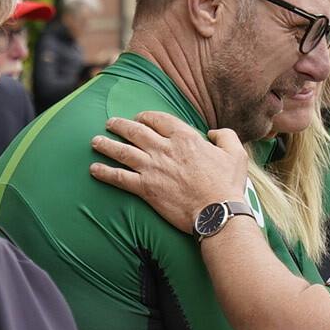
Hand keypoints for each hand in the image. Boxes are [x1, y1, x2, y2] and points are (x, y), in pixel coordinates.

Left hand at [90, 114, 252, 228]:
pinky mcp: (145, 188)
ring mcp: (152, 169)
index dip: (146, 117)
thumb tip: (212, 132)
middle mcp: (165, 149)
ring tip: (95, 141)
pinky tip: (93, 169)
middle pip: (135, 131)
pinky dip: (104, 173)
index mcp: (185, 137)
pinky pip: (119, 178)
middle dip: (120, 125)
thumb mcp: (236, 154)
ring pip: (122, 152)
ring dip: (106, 145)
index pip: (159, 119)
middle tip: (110, 123)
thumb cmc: (228, 185)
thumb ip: (225, 136)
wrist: (217, 213)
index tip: (139, 118)